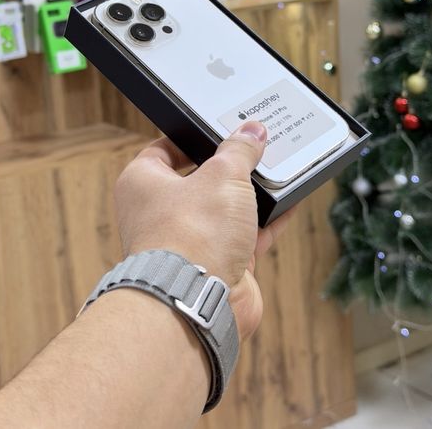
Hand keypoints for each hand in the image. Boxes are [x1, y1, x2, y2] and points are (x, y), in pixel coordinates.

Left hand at [113, 122, 294, 339]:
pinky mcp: (216, 265)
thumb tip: (251, 131)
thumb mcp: (222, 174)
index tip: (218, 128)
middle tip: (253, 147)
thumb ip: (239, 150)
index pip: (164, 150)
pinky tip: (289, 205)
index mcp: (143, 183)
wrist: (197, 302)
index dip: (192, 137)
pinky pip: (245, 236)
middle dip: (228, 167)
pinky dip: (266, 222)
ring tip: (276, 171)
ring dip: (250, 196)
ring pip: (223, 210)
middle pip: (198, 180)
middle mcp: (161, 213)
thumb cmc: (191, 234)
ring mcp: (189, 241)